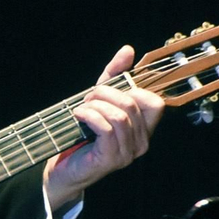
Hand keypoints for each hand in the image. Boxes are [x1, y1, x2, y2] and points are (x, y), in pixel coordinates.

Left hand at [43, 45, 165, 210]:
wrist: (64, 167)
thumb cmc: (84, 133)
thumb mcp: (100, 99)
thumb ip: (115, 75)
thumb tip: (128, 50)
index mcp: (144, 129)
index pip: (155, 103)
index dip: (133, 89)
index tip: (110, 90)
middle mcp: (141, 143)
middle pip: (132, 104)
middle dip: (105, 93)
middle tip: (87, 98)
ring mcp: (128, 153)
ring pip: (119, 115)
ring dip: (95, 105)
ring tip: (81, 108)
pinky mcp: (110, 158)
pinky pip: (106, 127)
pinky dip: (89, 115)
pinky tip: (78, 115)